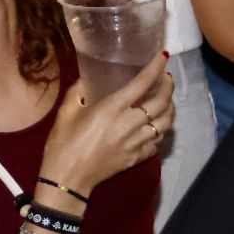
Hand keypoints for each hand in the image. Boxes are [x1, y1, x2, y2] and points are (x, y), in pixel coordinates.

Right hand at [40, 52, 173, 196]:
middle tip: (166, 79)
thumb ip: (78, 92)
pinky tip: (155, 126)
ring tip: (166, 101)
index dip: (156, 68)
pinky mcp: (138, 157)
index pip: (142, 83)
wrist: (68, 177)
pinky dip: (160, 130)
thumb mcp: (66, 111)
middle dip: (169, 87)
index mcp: (112, 108)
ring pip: (165, 123)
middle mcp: (130, 123)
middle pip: (161, 102)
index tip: (164, 56)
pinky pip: (157, 141)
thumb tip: (85, 81)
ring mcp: (137, 142)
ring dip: (170, 109)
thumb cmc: (64, 141)